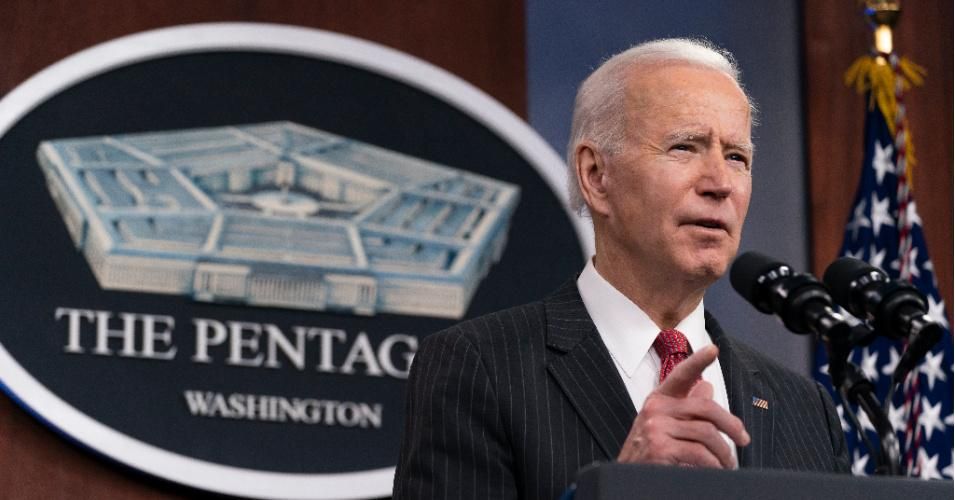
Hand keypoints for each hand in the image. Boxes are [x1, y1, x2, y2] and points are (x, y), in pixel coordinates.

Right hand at [616, 345, 749, 467]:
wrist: (626, 480)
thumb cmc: (648, 455)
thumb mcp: (665, 427)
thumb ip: (686, 409)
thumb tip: (707, 387)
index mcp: (657, 400)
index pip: (680, 376)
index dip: (697, 361)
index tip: (713, 349)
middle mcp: (654, 410)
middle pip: (705, 408)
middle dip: (731, 425)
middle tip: (743, 440)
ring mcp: (655, 428)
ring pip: (707, 433)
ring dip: (724, 453)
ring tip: (727, 464)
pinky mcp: (660, 448)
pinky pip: (700, 454)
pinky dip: (714, 465)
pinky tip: (715, 471)